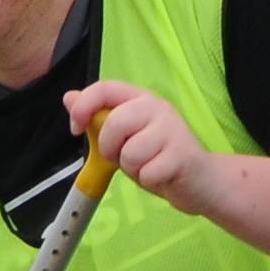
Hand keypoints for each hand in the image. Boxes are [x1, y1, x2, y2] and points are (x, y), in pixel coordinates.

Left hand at [65, 81, 231, 220]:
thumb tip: (69, 97)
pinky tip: (162, 176)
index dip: (83, 107)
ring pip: (129, 154)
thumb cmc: (158, 158)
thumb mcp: (123, 139)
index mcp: (139, 99)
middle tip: (126, 157)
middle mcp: (157, 107)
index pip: (104, 88)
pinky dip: (149, 182)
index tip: (76, 128)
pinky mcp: (183, 154)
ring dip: (133, 170)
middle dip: (110, 149)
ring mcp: (172, 129)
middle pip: (114, 123)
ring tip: (149, 166)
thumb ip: (99, 119)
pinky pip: (147, 173)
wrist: (200, 181)